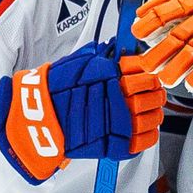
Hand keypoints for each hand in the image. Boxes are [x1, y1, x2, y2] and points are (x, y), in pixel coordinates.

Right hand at [0, 41, 164, 183]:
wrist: (36, 118)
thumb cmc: (53, 91)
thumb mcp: (77, 64)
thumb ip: (99, 57)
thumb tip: (112, 48)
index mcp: (112, 75)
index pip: (145, 71)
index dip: (149, 73)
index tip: (149, 75)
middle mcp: (119, 97)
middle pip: (154, 93)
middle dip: (156, 92)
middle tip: (154, 93)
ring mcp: (119, 122)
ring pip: (153, 116)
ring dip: (155, 112)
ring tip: (151, 111)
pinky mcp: (116, 144)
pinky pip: (144, 140)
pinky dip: (149, 135)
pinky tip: (145, 129)